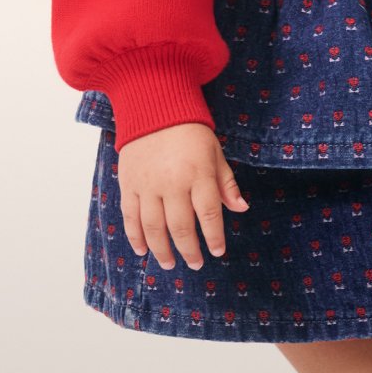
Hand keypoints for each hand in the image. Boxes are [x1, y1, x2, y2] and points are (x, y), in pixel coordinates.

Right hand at [116, 122, 248, 268]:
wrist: (155, 108)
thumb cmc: (191, 132)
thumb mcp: (215, 152)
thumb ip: (226, 183)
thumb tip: (241, 209)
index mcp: (198, 173)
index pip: (208, 213)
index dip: (213, 236)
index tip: (217, 251)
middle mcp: (173, 182)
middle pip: (180, 226)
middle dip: (189, 250)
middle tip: (194, 264)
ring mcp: (148, 184)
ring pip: (154, 227)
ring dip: (162, 250)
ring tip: (169, 264)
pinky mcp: (129, 184)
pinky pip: (131, 217)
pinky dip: (135, 237)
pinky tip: (143, 250)